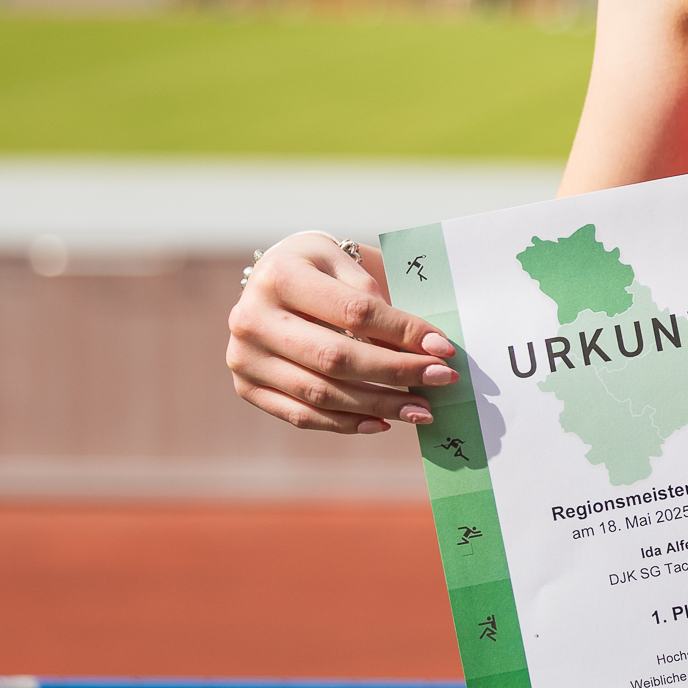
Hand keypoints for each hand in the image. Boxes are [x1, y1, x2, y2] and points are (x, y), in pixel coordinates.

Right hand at [225, 232, 457, 434]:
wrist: (272, 278)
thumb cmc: (321, 269)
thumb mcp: (346, 264)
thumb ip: (376, 302)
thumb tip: (422, 351)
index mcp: (279, 276)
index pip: (353, 312)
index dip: (402, 332)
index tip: (443, 348)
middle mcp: (251, 318)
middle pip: (335, 358)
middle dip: (396, 373)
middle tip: (442, 380)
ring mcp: (244, 357)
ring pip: (320, 393)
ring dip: (378, 406)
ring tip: (421, 409)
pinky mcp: (246, 387)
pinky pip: (301, 415)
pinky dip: (345, 423)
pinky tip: (383, 423)